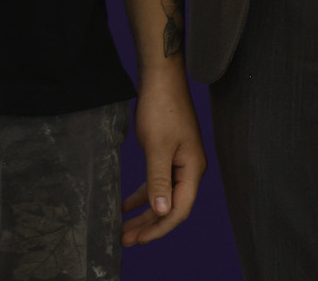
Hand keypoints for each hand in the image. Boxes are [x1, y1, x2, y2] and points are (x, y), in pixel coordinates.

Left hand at [121, 76, 205, 244]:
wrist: (161, 78)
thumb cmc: (162, 108)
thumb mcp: (157, 147)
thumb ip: (159, 180)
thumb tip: (163, 211)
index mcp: (193, 169)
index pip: (179, 209)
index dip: (159, 227)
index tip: (138, 239)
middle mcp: (190, 169)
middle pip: (171, 206)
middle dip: (149, 225)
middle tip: (125, 239)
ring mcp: (180, 162)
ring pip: (162, 196)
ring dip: (144, 213)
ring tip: (124, 228)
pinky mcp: (169, 154)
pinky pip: (157, 182)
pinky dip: (142, 195)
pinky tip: (126, 204)